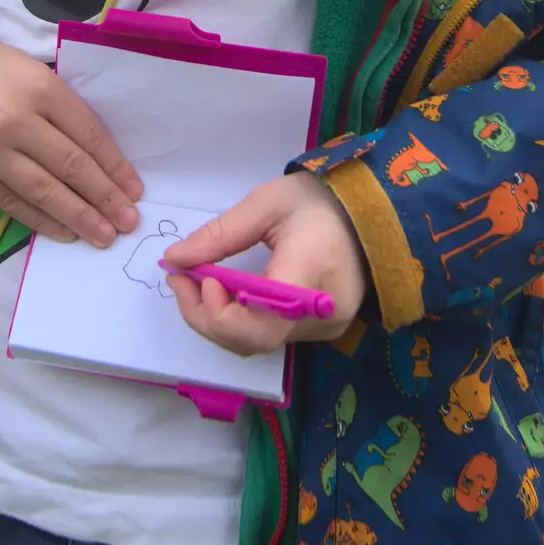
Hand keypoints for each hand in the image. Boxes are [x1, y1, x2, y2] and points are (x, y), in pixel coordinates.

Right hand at [0, 35, 142, 246]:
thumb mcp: (35, 73)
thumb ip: (63, 110)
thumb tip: (102, 160)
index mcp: (40, 88)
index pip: (88, 135)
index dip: (114, 167)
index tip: (134, 191)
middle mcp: (15, 120)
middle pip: (70, 166)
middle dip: (104, 199)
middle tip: (128, 222)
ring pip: (42, 191)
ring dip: (78, 217)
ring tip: (103, 235)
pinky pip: (11, 203)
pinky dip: (41, 221)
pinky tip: (65, 232)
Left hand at [165, 171, 368, 355]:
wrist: (369, 212)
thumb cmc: (319, 201)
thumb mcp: (265, 205)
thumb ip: (219, 235)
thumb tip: (174, 260)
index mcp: (310, 276)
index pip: (259, 324)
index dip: (218, 312)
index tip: (197, 276)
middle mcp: (320, 316)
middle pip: (252, 340)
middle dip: (205, 315)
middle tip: (180, 279)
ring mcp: (322, 329)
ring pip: (257, 343)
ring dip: (218, 318)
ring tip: (196, 281)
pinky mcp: (319, 330)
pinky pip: (270, 335)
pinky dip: (239, 319)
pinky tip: (223, 293)